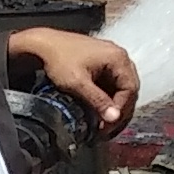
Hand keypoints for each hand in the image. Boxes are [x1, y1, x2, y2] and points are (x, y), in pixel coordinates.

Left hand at [1, 28, 139, 131]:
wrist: (43, 44)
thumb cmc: (59, 59)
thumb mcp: (78, 83)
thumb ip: (98, 100)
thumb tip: (114, 118)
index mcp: (118, 58)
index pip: (130, 89)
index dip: (121, 110)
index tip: (109, 125)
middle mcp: (119, 57)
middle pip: (129, 90)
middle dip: (119, 111)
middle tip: (107, 129)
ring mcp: (112, 60)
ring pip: (121, 89)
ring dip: (114, 107)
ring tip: (102, 124)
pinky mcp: (103, 64)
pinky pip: (112, 85)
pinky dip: (107, 100)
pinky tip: (99, 112)